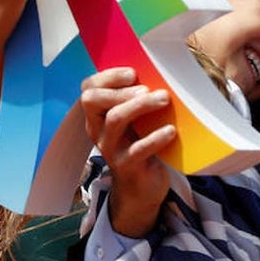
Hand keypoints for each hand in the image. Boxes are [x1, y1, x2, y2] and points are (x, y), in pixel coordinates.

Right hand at [80, 67, 175, 237]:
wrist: (141, 189)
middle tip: (147, 88)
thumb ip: (137, 101)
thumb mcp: (135, 123)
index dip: (107, 76)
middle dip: (120, 89)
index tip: (133, 72)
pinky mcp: (127, 166)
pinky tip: (171, 131)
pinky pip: (138, 149)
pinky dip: (155, 137)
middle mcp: (98, 130)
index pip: (88, 89)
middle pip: (93, 101)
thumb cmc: (140, 147)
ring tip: (164, 99)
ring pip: (115, 119)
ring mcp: (110, 149)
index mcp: (98, 116)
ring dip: (140, 106)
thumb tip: (161, 71)